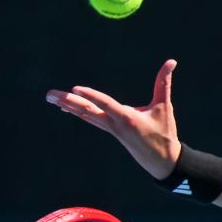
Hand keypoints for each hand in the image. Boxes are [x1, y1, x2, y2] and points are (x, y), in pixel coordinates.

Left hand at [45, 59, 182, 179]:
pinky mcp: (110, 131)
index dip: (91, 96)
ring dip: (67, 106)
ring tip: (50, 97)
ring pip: (85, 115)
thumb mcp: (165, 107)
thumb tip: (172, 61)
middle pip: (87, 111)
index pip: (106, 104)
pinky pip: (89, 119)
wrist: (161, 160)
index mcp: (127, 118)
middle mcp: (114, 124)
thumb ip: (164, 83)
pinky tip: (65, 107)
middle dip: (68, 102)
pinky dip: (77, 112)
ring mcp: (110, 128)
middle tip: (49, 95)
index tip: (76, 89)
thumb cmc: (164, 132)